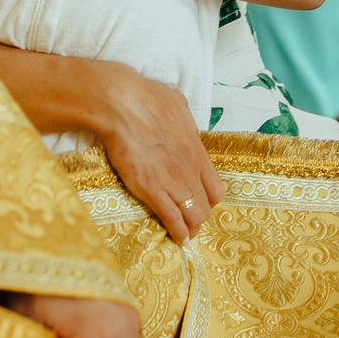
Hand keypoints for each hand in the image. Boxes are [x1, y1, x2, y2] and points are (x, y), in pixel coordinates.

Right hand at [93, 65, 225, 243]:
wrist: (123, 105)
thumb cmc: (146, 98)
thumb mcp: (176, 104)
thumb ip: (183, 119)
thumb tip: (180, 118)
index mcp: (196, 150)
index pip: (216, 187)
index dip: (209, 198)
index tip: (201, 201)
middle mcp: (190, 170)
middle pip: (206, 205)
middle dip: (200, 216)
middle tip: (191, 221)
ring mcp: (173, 182)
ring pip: (194, 216)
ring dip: (191, 227)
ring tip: (187, 235)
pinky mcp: (152, 190)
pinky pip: (172, 219)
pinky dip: (178, 232)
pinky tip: (178, 239)